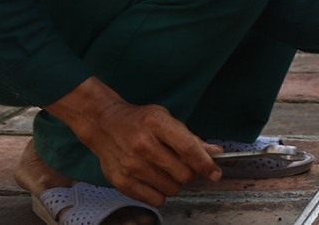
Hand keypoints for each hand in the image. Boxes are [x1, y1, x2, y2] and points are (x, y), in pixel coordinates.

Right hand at [44, 77, 221, 206]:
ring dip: (174, 183)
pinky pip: (155, 200)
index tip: (215, 173)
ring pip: (172, 189)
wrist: (103, 124)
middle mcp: (143, 145)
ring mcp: (131, 165)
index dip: (206, 164)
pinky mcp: (122, 181)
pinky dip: (160, 193)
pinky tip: (153, 179)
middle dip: (190, 173)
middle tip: (183, 166)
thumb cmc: (138, 121)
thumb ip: (190, 137)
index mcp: (157, 123)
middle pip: (183, 174)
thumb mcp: (165, 118)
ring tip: (164, 170)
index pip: (188, 148)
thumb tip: (215, 153)